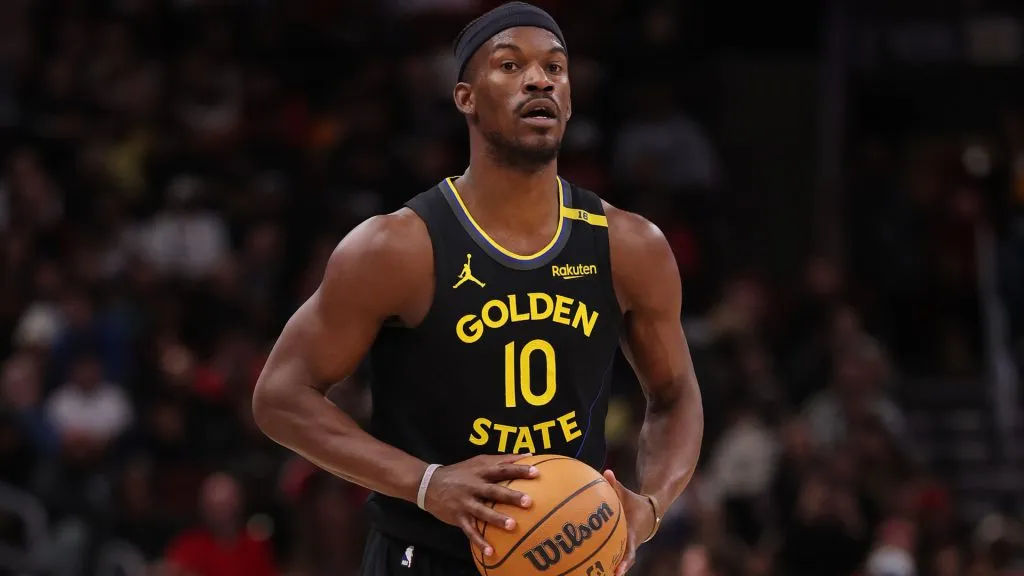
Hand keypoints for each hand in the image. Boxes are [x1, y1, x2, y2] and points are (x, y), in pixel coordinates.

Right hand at [422, 453, 537, 557]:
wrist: (429, 484)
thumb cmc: (460, 472)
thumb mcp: (478, 461)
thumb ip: (502, 459)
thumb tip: (529, 455)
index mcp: (480, 471)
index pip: (502, 469)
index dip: (519, 469)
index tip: (536, 472)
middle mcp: (473, 486)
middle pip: (494, 491)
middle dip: (511, 496)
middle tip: (528, 501)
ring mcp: (465, 502)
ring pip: (482, 511)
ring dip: (497, 519)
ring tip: (512, 526)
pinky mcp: (458, 517)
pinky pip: (470, 530)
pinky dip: (479, 541)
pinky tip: (490, 551)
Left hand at [603, 470, 654, 575]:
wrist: (650, 513)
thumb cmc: (634, 503)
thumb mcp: (626, 494)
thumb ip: (615, 485)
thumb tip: (607, 471)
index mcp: (632, 534)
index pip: (629, 551)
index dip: (624, 561)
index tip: (617, 570)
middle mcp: (630, 544)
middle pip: (623, 562)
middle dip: (617, 570)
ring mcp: (627, 547)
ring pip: (618, 560)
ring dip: (610, 567)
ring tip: (596, 575)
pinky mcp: (622, 546)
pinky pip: (613, 554)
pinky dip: (604, 559)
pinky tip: (589, 565)